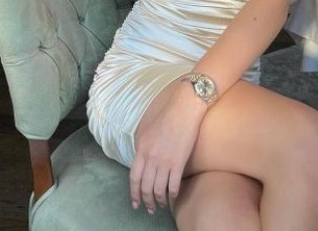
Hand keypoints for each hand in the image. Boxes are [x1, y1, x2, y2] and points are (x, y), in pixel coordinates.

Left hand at [129, 85, 205, 213]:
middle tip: (150, 208)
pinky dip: (173, 194)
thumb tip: (142, 165)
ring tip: (162, 204)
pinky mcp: (179, 162)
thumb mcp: (147, 132)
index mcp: (141, 149)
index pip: (134, 177)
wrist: (184, 109)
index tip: (136, 203)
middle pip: (145, 186)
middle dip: (147, 201)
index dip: (134, 193)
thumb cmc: (167, 118)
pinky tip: (173, 196)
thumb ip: (143, 149)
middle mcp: (151, 157)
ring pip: (158, 189)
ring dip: (160, 200)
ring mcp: (165, 161)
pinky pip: (173, 185)